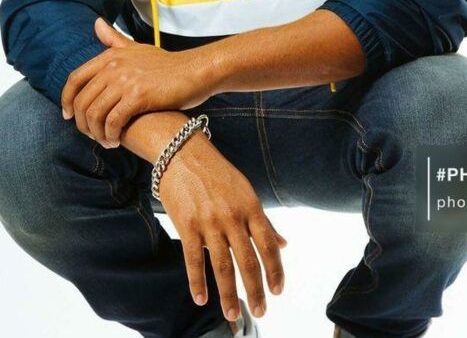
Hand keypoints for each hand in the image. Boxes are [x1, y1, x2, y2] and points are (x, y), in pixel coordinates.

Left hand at [60, 18, 212, 146]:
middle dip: (82, 123)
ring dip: (96, 133)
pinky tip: (116, 142)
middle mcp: (114, 66)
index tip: (69, 116)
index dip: (67, 100)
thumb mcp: (137, 48)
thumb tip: (96, 24)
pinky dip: (110, 135)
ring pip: (95, 114)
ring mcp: (125, 80)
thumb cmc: (168, 64)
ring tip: (105, 141)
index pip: (75, 79)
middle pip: (82, 100)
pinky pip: (112, 121)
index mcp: (110, 55)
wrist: (195, 72)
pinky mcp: (138, 96)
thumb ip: (114, 39)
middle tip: (91, 136)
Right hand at [158, 134, 287, 323]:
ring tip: (233, 315)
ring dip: (229, 294)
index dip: (275, 270)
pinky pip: (194, 259)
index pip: (268, 245)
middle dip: (255, 290)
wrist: (183, 152)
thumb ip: (263, 220)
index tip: (278, 291)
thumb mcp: (245, 191)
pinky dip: (198, 282)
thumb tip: (284, 244)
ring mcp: (209, 222)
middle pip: (248, 261)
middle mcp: (232, 216)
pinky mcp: (187, 225)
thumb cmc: (216, 172)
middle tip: (260, 312)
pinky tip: (201, 299)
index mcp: (250, 206)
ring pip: (222, 266)